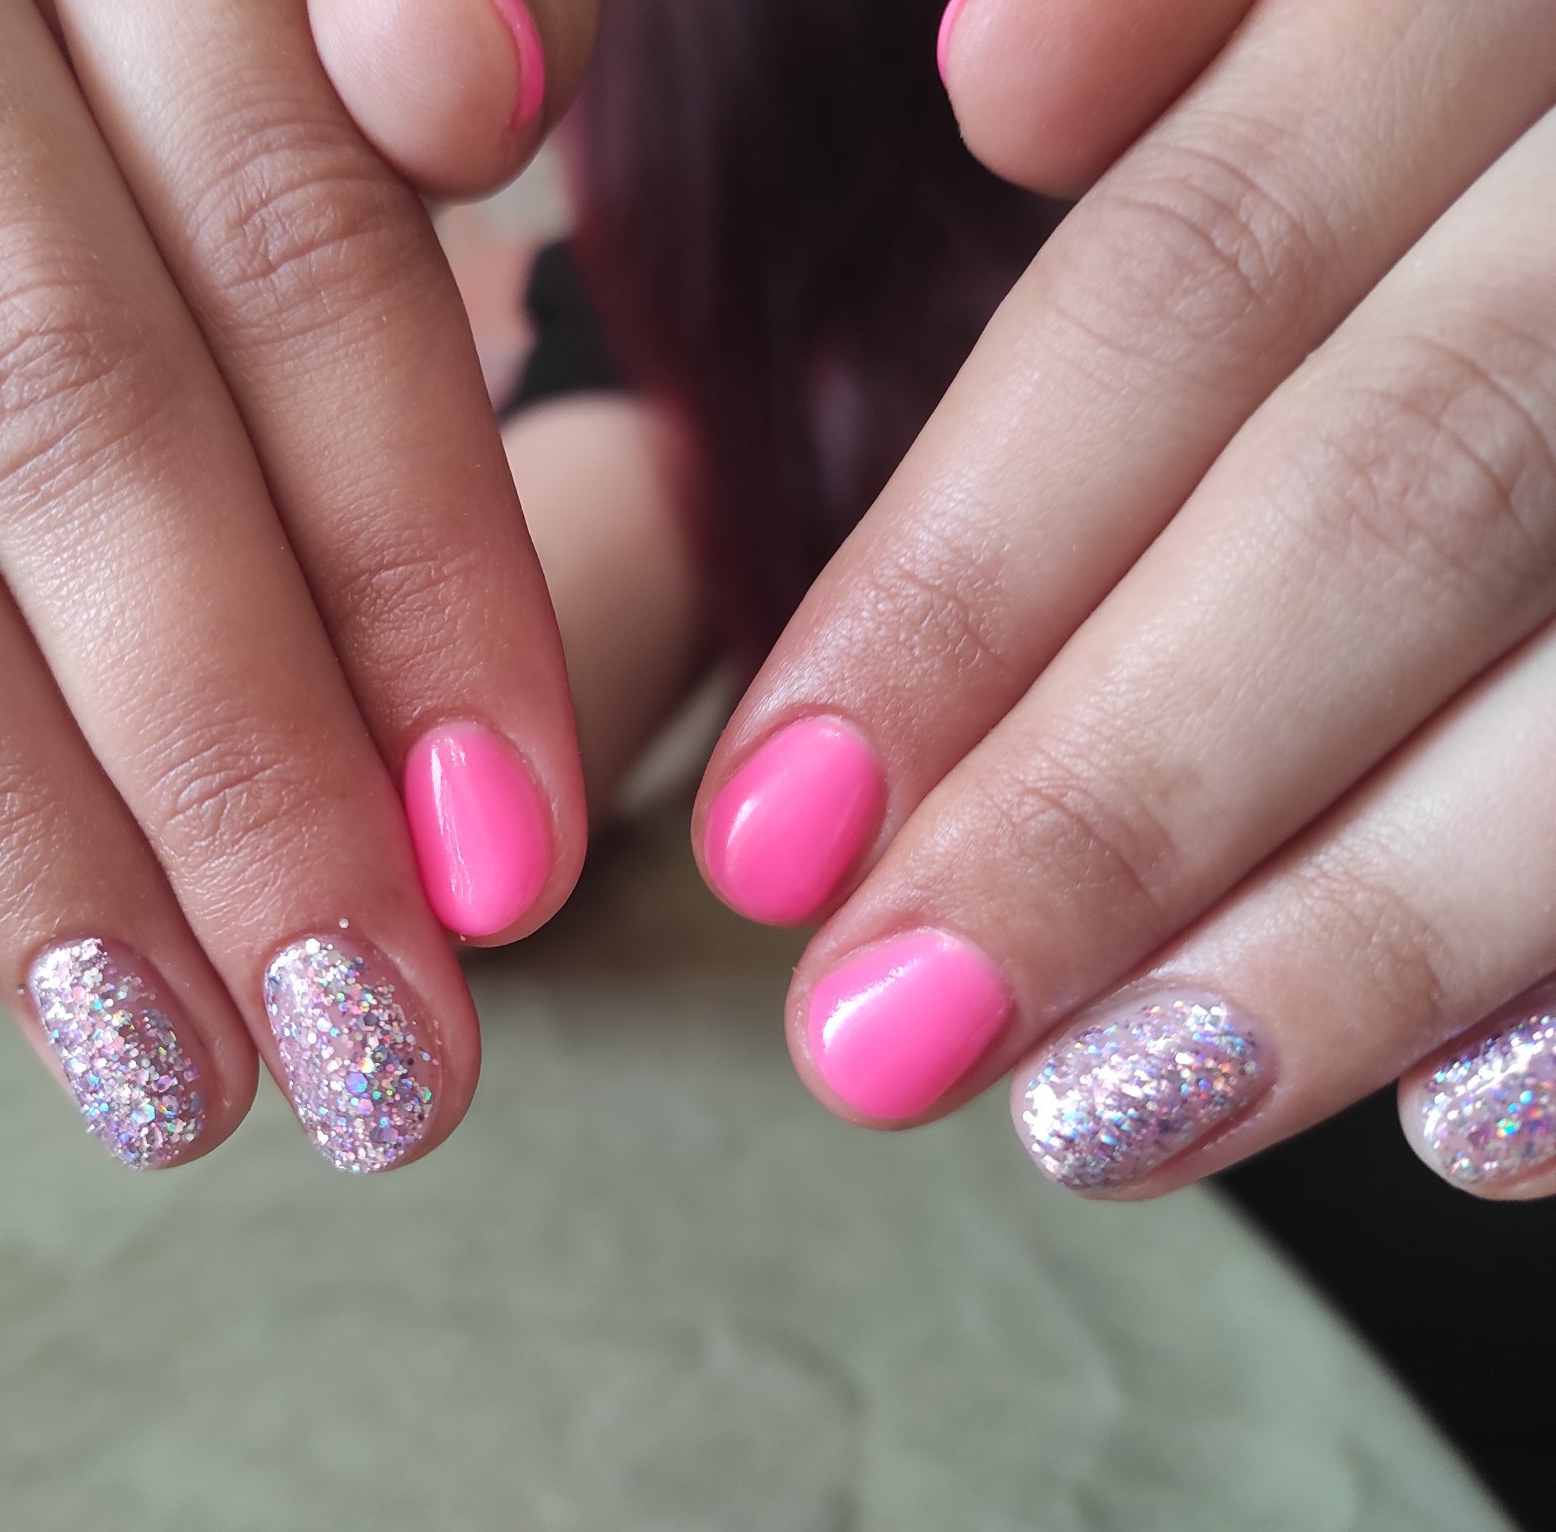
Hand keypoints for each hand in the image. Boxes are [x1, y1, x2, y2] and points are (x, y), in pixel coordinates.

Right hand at [0, 0, 593, 1173]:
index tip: (506, 852)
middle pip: (58, 407)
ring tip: (166, 1067)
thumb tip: (477, 101)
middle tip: (369, 1045)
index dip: (417, 569)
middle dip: (230, 771)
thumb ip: (412, 25)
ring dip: (6, 826)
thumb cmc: (141, 9)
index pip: (294, 253)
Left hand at [695, 0, 1555, 1196]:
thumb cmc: (1497, 74)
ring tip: (1095, 1123)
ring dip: (1348, 933)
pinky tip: (1465, 1133)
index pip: (1188, 293)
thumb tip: (997, 94)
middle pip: (1385, 499)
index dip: (959, 579)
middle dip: (1111, 800)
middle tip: (878, 1040)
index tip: (772, 837)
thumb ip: (1198, 19)